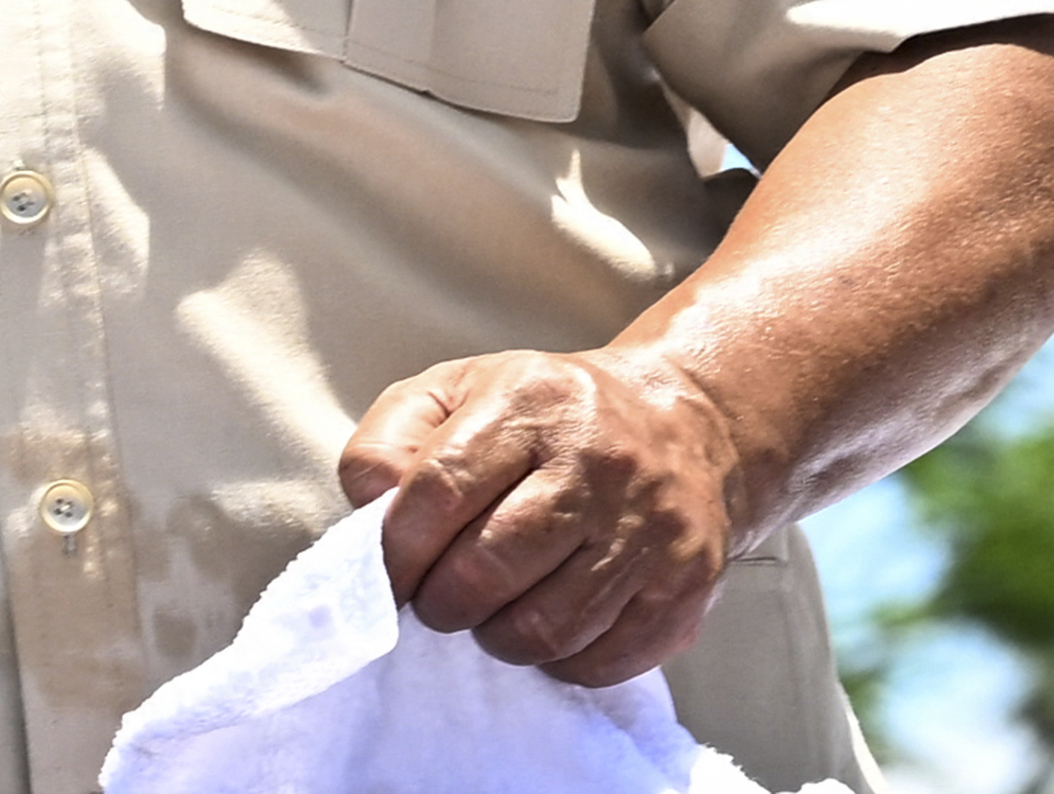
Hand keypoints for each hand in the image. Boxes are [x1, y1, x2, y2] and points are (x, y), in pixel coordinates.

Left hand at [339, 343, 747, 687]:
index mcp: (530, 401)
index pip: (440, 489)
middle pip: (487, 568)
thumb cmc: (546, 418)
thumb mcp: (457, 392)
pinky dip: (557, 661)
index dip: (398, 549)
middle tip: (437, 599)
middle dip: (441, 601)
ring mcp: (649, 529)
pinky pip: (598, 661)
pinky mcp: (685, 587)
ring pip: (542, 628)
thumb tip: (369, 507)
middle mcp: (598, 463)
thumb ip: (390, 440)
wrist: (684, 425)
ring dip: (496, 636)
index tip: (388, 575)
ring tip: (491, 610)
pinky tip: (548, 622)